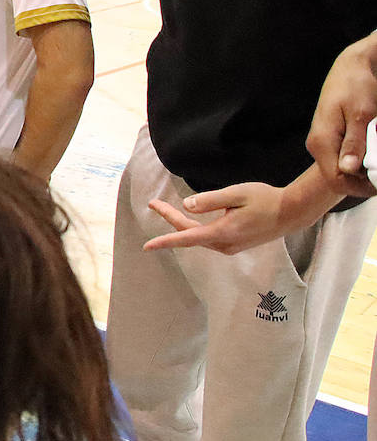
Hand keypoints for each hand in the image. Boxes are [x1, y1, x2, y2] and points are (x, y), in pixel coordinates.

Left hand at [143, 183, 290, 254]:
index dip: (165, 241)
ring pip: (198, 237)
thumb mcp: (236, 194)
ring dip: (181, 224)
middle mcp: (225, 244)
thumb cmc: (266, 199)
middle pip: (189, 234)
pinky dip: (194, 229)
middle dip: (170, 219)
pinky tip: (189, 219)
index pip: (187, 238)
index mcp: (224, 232)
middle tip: (153, 203)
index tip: (147, 246)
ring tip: (164, 208)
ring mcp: (231, 247)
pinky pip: (208, 238)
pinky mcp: (235, 245)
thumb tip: (186, 205)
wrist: (292, 213)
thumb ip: (210, 200)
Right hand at [306, 32, 376, 196]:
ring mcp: (323, 142)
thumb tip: (348, 169)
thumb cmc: (356, 86)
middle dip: (364, 181)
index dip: (361, 188)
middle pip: (340, 178)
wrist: (351, 67)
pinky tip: (374, 153)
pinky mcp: (331, 138)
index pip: (337, 180)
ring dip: (365, 172)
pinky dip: (362, 161)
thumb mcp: (361, 115)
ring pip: (343, 170)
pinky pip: (345, 158)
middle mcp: (318, 145)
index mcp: (321, 142)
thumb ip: (354, 143)